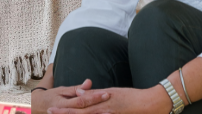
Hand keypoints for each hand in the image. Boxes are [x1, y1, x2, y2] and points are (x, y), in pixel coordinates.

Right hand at [32, 79, 108, 113]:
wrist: (38, 107)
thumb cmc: (52, 97)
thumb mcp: (61, 90)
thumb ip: (76, 88)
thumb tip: (89, 82)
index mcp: (63, 104)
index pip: (81, 101)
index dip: (93, 97)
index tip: (105, 93)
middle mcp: (66, 112)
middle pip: (85, 111)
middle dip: (99, 107)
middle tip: (111, 101)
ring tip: (110, 112)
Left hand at [46, 85, 170, 113]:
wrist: (151, 102)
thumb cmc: (131, 97)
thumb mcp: (111, 92)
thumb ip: (95, 94)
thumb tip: (79, 91)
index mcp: (100, 101)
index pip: (79, 105)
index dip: (65, 108)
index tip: (52, 108)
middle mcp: (103, 109)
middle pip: (80, 112)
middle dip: (65, 113)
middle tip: (50, 112)